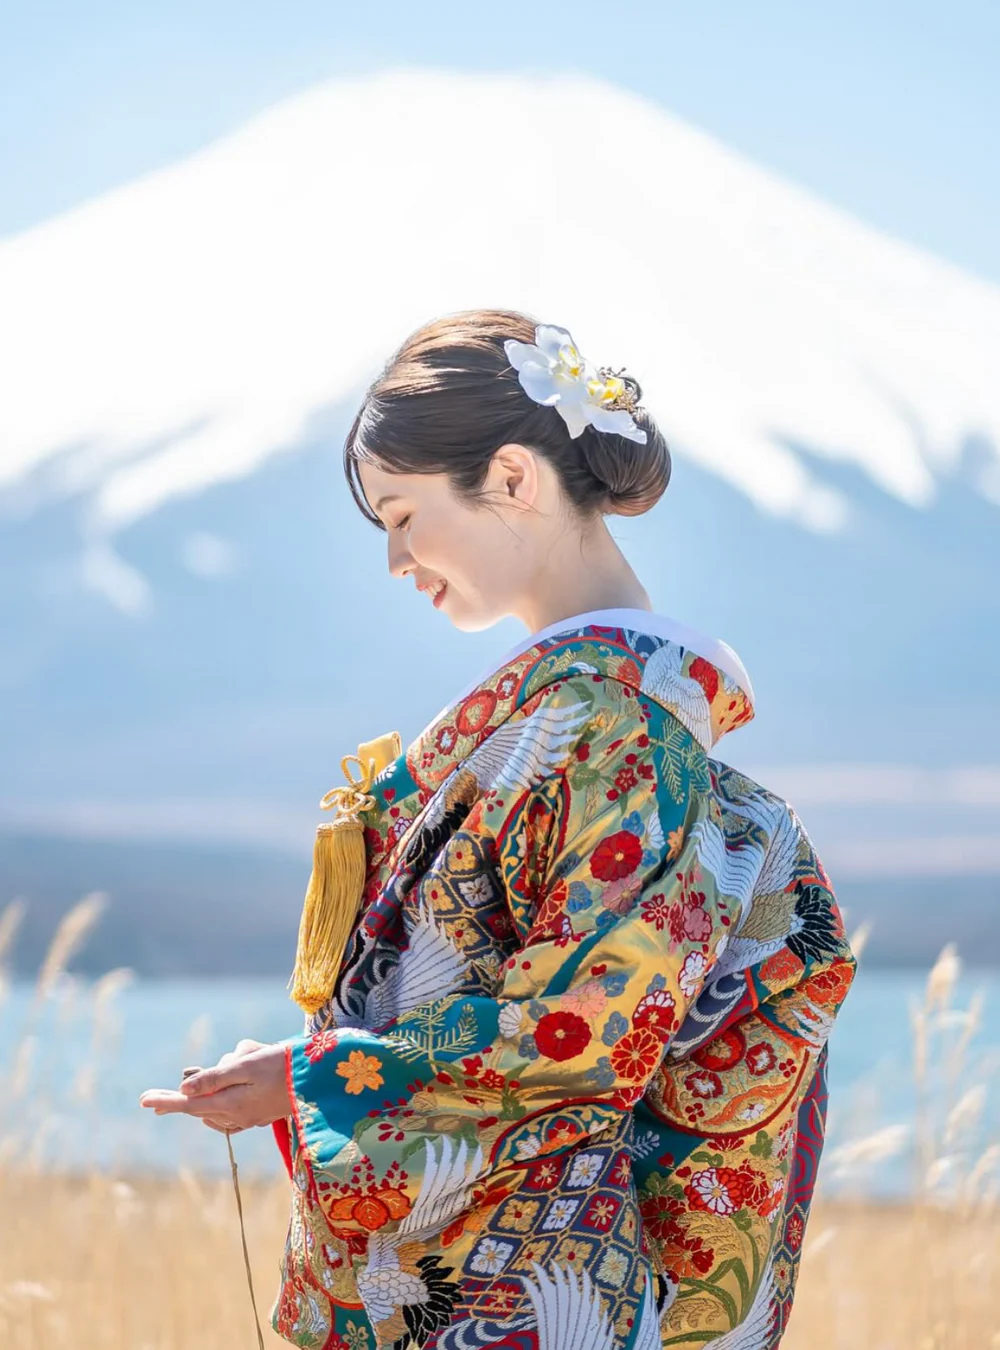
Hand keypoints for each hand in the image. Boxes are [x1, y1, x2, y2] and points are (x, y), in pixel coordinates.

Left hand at [140, 1038, 291, 1131]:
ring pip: (216, 1100)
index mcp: (231, 1104)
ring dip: (220, 1081)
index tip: (142, 1100)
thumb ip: (214, 1078)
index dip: (165, 1101)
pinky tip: (230, 1088)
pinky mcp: (257, 1116)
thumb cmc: (284, 1065)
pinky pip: (228, 1110)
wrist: (318, 1080)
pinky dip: (224, 1097)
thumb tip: (184, 1089)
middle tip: (183, 1084)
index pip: (189, 1104)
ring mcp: (247, 1119)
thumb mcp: (247, 1065)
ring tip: (250, 1059)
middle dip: (194, 1088)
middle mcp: (235, 1116)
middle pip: (201, 1102)